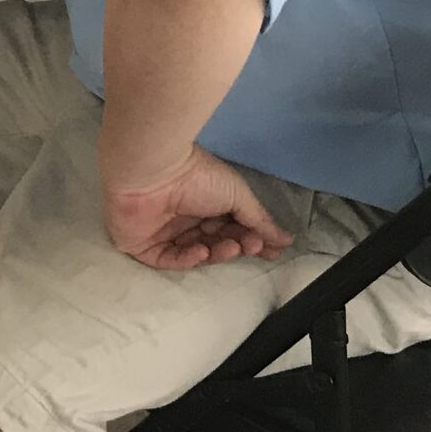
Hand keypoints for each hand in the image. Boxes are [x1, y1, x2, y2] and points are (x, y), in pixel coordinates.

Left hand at [102, 145, 294, 271]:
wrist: (153, 172)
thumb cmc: (198, 176)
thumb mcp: (238, 195)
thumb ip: (260, 220)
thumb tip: (286, 240)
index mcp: (205, 201)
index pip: (231, 227)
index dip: (251, 239)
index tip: (273, 250)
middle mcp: (184, 217)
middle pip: (215, 241)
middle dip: (237, 245)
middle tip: (252, 245)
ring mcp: (163, 233)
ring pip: (196, 253)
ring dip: (217, 253)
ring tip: (231, 246)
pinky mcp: (143, 246)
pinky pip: (169, 260)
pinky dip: (188, 259)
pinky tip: (202, 251)